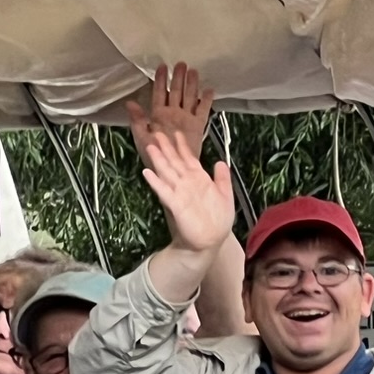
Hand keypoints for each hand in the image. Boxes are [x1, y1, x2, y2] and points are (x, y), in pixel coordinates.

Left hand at [126, 63, 214, 165]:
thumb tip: (130, 103)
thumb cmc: (154, 155)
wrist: (171, 168)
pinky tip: (209, 90)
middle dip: (178, 78)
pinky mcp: (197, 125)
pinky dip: (206, 101)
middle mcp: (173, 113)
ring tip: (194, 71)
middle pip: (176, 91)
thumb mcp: (142, 138)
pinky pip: (203, 110)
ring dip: (191, 85)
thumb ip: (137, 120)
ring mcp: (186, 118)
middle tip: (181, 64)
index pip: (159, 93)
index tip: (162, 67)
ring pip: (189, 97)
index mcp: (158, 114)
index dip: (160, 80)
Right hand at [139, 117, 234, 257]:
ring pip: (167, 172)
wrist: (211, 240)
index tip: (176, 133)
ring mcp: (179, 193)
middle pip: (174, 162)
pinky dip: (156, 182)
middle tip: (157, 133)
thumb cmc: (218, 219)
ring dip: (158, 160)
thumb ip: (222, 178)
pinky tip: (147, 172)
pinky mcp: (175, 204)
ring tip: (150, 147)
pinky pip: (164, 191)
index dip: (182, 146)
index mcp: (199, 179)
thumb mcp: (225, 194)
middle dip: (166, 148)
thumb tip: (219, 161)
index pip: (188, 159)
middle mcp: (187, 183)